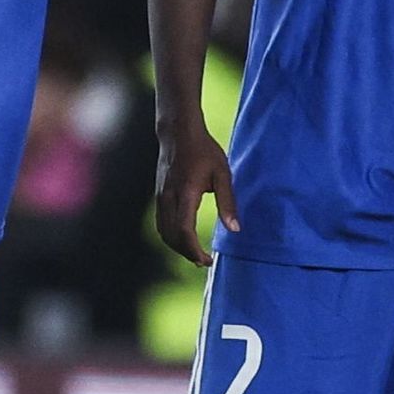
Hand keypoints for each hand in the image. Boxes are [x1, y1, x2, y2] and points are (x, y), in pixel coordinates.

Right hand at [154, 122, 239, 267]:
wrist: (178, 132)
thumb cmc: (204, 150)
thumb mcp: (222, 174)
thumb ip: (228, 202)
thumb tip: (235, 229)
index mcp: (186, 192)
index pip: (184, 231)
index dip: (194, 251)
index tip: (208, 260)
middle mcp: (169, 197)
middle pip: (172, 237)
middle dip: (187, 253)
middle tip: (205, 261)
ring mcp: (160, 196)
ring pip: (163, 232)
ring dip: (178, 247)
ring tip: (195, 253)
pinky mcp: (158, 195)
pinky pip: (161, 223)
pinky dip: (171, 236)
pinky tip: (184, 238)